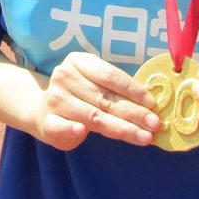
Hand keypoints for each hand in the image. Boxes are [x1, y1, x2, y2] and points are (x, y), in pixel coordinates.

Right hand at [34, 52, 159, 150]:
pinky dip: (71, 129)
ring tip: (144, 137)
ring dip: (121, 128)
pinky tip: (81, 132)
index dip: (132, 90)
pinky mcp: (47, 121)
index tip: (152, 104)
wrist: (44, 111)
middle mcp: (64, 77)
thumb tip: (150, 104)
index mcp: (78, 61)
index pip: (109, 76)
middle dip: (134, 113)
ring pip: (94, 116)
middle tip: (154, 124)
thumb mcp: (94, 84)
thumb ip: (115, 90)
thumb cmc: (79, 95)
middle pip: (105, 98)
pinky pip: (61, 126)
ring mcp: (54, 99)